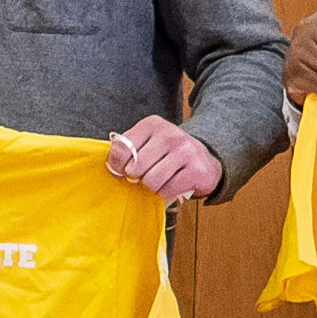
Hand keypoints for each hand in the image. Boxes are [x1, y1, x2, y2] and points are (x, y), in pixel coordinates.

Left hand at [107, 116, 221, 200]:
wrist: (203, 160)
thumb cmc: (166, 154)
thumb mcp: (145, 144)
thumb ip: (125, 152)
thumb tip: (113, 171)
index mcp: (152, 124)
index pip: (121, 148)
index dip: (117, 166)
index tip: (122, 170)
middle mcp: (170, 134)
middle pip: (135, 167)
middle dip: (135, 178)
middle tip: (142, 177)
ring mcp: (186, 151)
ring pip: (151, 181)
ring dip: (150, 187)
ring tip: (157, 181)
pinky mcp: (197, 170)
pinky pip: (168, 190)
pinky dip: (165, 193)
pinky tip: (170, 185)